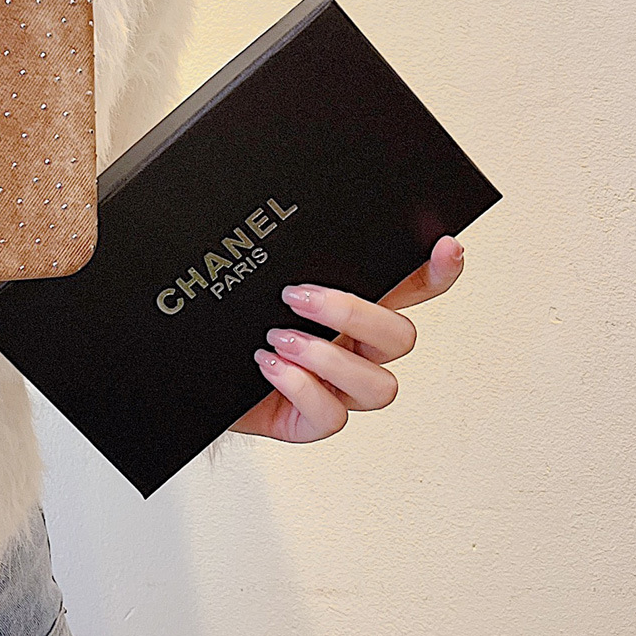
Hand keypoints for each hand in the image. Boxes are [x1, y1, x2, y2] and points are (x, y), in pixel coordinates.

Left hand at [230, 235, 465, 441]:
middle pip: (401, 337)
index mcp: (354, 311)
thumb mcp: (256, 285)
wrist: (190, 371)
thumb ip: (286, 260)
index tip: (446, 246)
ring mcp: (338, 390)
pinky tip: (269, 365)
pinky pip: (333, 416)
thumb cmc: (227, 325)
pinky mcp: (310, 422)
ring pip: (379, 386)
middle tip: (298, 298)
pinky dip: (301, 388)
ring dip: (328, 358)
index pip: (412, 290)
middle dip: (354, 314)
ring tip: (278, 339)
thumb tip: (280, 213)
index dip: (437, 273)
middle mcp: (356, 351)